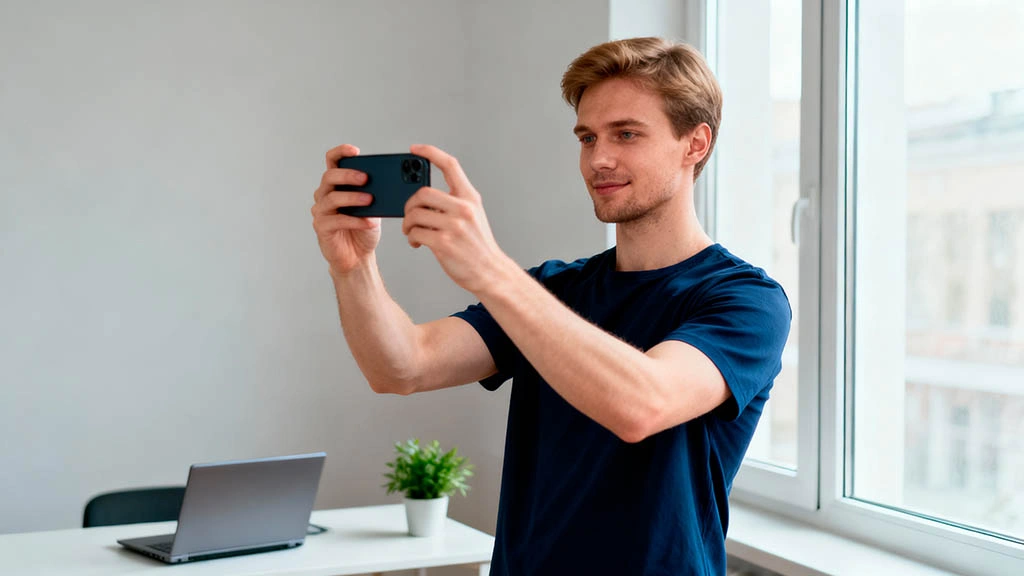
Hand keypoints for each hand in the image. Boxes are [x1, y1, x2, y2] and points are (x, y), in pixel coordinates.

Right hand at [311, 144, 380, 274]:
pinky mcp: (322, 228)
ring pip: (332, 198)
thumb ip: (375, 193)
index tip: (355, 151)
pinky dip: (355, 220)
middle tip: (366, 178)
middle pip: (329, 177)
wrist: (358, 256)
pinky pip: (337, 220)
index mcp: (336, 185)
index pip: (332, 162)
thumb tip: (388, 181)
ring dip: (353, 197)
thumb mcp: (373, 208)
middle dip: (348, 175)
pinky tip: (369, 222)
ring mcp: (321, 212)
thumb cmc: (363, 229)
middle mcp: (324, 195)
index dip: (340, 153)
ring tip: (370, 200)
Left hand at [401, 144, 512, 293]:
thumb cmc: (477, 245)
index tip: (414, 149)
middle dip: (410, 204)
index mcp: (470, 198)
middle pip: (423, 192)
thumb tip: (423, 197)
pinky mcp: (444, 243)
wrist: (490, 272)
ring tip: (412, 231)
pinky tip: (417, 242)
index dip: (430, 153)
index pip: (450, 165)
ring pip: (415, 214)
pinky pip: (416, 232)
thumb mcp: (473, 216)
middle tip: (411, 214)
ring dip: (408, 223)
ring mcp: (454, 226)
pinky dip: (412, 237)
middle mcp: (463, 208)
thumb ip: (453, 203)